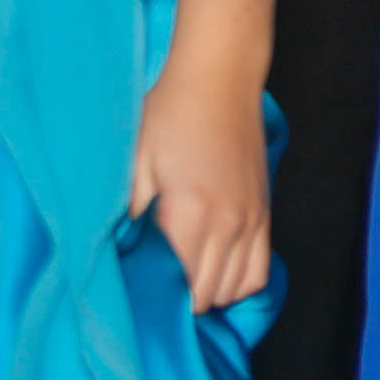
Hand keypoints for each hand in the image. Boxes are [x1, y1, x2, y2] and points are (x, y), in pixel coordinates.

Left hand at [128, 54, 271, 312]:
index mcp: (192, 215)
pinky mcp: (264, 211)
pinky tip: (215, 270)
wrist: (220, 78)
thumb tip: (114, 257)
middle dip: (181, 301)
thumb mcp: (133, 162)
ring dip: (210, 293)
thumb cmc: (170, 114)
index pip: (182, 289)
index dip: (158, 300)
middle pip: (209, 295)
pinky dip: (238, 281)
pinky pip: (260, 269)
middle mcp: (229, 225)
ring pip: (237, 289)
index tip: (136, 290)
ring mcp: (253, 219)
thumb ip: (124, 215)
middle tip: (152, 286)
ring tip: (183, 280)